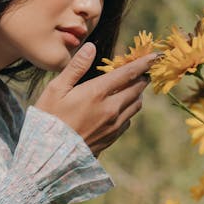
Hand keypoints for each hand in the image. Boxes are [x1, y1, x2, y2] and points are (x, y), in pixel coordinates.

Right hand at [35, 43, 157, 155]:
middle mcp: (110, 109)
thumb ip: (76, 67)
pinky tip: (118, 108)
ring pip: (135, 105)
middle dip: (141, 77)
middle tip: (139, 69)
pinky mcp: (111, 138)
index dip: (143, 63)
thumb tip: (91, 47)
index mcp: (97, 93)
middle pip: (136, 89)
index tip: (155, 56)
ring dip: (136, 93)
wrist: (48, 156)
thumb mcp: (56, 89)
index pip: (128, 74)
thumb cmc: (48, 119)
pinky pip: (128, 120)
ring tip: (130, 87)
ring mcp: (113, 125)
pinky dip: (128, 110)